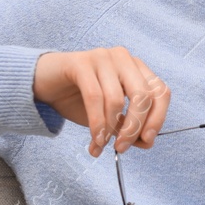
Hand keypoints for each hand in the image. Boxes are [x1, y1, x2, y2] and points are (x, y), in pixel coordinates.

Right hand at [32, 48, 171, 157]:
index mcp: (137, 69)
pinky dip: (97, 122)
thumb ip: (128, 127)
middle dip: (135, 127)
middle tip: (122, 147)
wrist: (43, 84)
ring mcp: (103, 57)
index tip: (147, 140)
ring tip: (101, 145)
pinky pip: (94, 97)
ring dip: (111, 128)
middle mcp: (124, 59)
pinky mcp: (81, 62)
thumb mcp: (109, 117)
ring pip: (117, 99)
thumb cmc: (80, 99)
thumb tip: (146, 142)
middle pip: (143, 96)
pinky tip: (94, 138)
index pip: (161, 92)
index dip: (158, 118)